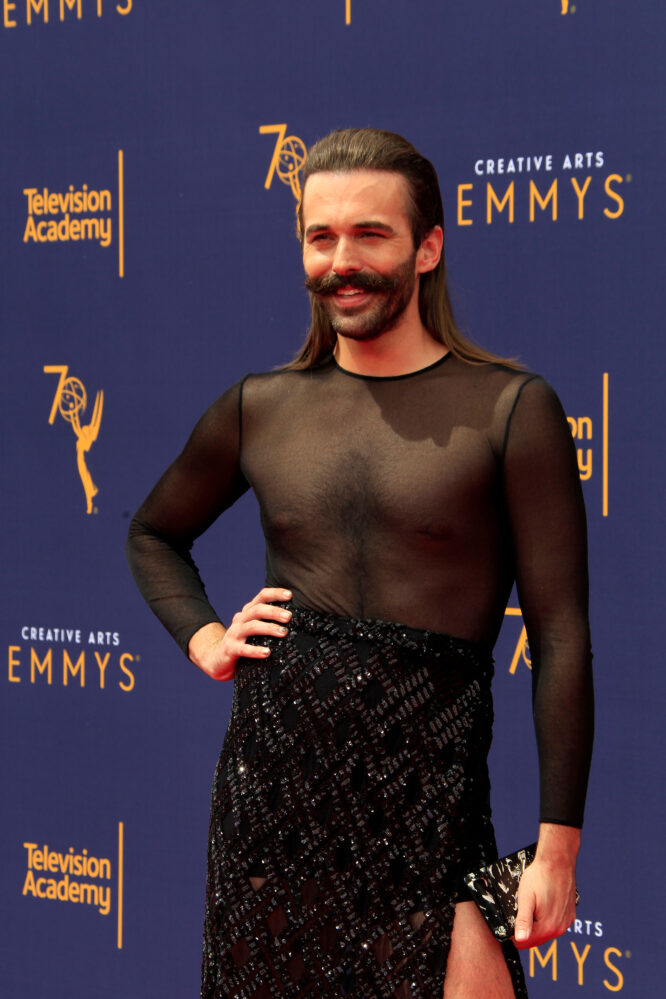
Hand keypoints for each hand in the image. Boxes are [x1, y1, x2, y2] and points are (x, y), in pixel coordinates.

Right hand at [187, 587, 291, 680]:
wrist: (217, 659)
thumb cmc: (243, 643)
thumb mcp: (254, 630)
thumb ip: (268, 622)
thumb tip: (296, 619)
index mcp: (248, 613)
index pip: (261, 597)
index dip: (275, 593)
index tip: (290, 595)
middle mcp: (240, 620)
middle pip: (257, 610)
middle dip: (273, 611)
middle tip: (289, 617)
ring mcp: (234, 634)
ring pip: (251, 627)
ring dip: (268, 628)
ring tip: (283, 632)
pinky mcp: (230, 650)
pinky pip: (243, 649)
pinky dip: (255, 650)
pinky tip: (267, 653)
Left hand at [513, 823, 579, 948]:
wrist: (557, 861)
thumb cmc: (540, 877)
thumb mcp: (526, 898)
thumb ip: (523, 920)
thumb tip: (520, 939)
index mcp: (549, 927)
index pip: (527, 943)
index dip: (514, 936)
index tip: (509, 925)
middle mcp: (560, 928)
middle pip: (537, 939)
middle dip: (526, 930)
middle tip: (518, 913)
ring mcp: (566, 921)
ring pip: (546, 931)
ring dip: (536, 925)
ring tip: (530, 908)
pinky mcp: (570, 914)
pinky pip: (555, 923)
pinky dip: (546, 919)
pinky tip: (541, 907)